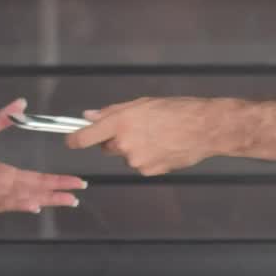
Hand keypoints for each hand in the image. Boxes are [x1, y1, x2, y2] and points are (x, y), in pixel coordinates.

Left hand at [0, 99, 87, 216]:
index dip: (57, 180)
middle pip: (31, 193)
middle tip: (73, 199)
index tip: (76, 183)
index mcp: (2, 174)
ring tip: (43, 202)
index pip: (36, 178)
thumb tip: (20, 104)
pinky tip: (1, 199)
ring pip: (10, 202)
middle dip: (52, 196)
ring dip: (26, 202)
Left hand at [64, 97, 221, 176]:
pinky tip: (164, 147)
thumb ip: (112, 112)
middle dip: (116, 140)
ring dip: (135, 149)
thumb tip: (89, 116)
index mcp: (120, 122)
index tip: (71, 140)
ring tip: (158, 137)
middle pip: (107, 147)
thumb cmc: (178, 111)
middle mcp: (125, 143)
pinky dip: (148, 158)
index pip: (85, 137)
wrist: (205, 129)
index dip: (74, 139)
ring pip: (126, 157)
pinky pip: (141, 165)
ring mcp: (136, 160)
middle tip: (139, 129)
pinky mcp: (148, 171)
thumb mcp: (142, 103)